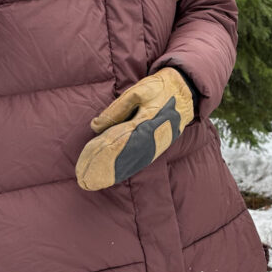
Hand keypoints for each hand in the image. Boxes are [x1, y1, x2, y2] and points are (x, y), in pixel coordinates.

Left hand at [75, 68, 194, 190]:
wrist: (187, 92)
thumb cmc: (159, 89)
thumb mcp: (137, 93)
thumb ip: (116, 110)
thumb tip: (95, 126)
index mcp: (146, 123)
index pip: (117, 141)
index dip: (100, 152)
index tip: (85, 160)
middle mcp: (152, 139)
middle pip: (123, 158)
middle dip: (103, 169)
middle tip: (85, 179)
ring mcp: (157, 146)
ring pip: (132, 163)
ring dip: (114, 174)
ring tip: (95, 182)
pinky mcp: (160, 148)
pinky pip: (141, 161)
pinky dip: (127, 169)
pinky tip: (116, 176)